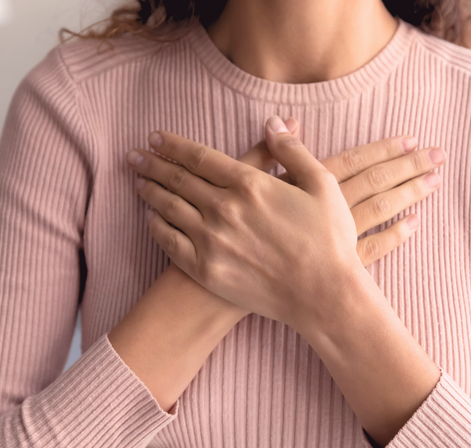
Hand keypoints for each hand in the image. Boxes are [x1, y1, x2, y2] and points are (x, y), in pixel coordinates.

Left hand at [129, 116, 369, 333]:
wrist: (322, 295)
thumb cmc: (329, 240)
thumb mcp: (323, 186)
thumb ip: (293, 151)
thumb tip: (273, 122)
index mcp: (250, 185)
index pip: (200, 157)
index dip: (174, 145)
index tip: (155, 138)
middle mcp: (224, 209)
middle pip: (178, 179)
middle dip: (153, 164)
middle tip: (134, 156)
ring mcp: (212, 241)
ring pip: (170, 208)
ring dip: (150, 191)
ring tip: (137, 181)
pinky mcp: (207, 270)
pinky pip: (171, 243)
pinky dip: (157, 227)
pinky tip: (151, 218)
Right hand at [236, 119, 444, 267]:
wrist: (228, 287)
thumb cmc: (232, 234)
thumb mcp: (242, 187)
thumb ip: (265, 154)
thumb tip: (291, 120)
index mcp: (308, 188)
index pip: (355, 162)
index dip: (384, 149)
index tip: (412, 138)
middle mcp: (328, 211)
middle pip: (377, 184)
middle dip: (409, 167)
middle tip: (440, 155)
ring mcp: (336, 240)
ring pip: (382, 212)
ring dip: (409, 195)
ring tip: (435, 181)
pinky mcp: (336, 266)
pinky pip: (374, 250)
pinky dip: (395, 237)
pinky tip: (413, 226)